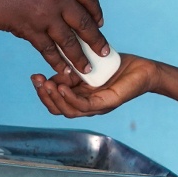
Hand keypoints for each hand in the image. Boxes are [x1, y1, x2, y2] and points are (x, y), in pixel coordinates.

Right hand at [0, 0, 108, 75]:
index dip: (96, 10)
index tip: (100, 22)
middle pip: (84, 21)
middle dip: (96, 39)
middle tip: (105, 52)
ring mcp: (45, 13)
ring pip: (69, 40)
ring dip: (79, 57)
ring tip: (87, 69)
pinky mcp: (30, 28)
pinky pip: (48, 49)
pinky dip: (56, 62)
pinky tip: (63, 70)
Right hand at [31, 54, 159, 117]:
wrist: (142, 69)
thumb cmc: (117, 67)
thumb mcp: (88, 65)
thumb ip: (71, 70)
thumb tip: (51, 70)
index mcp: (81, 97)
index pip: (57, 101)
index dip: (43, 91)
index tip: (35, 76)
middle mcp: (87, 105)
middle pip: (59, 109)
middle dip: (45, 96)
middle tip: (37, 81)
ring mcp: (97, 107)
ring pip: (69, 111)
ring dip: (55, 98)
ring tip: (47, 85)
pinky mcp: (107, 103)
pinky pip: (84, 106)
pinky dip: (70, 98)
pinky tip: (62, 87)